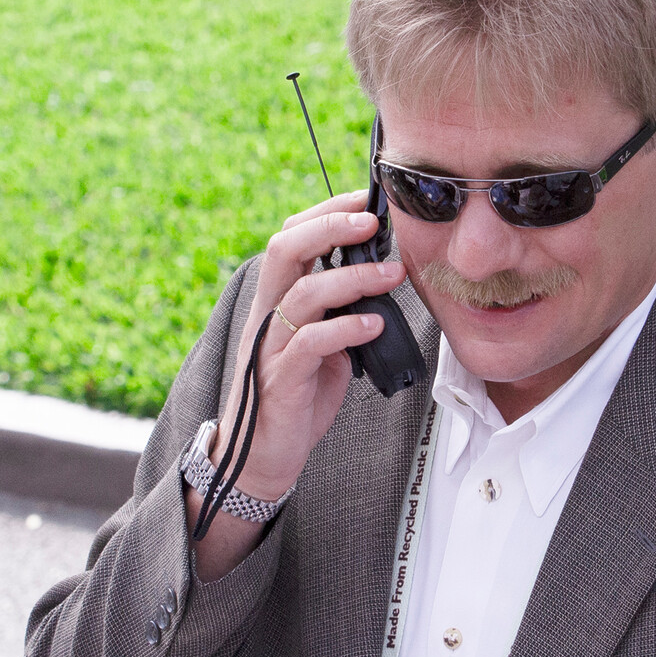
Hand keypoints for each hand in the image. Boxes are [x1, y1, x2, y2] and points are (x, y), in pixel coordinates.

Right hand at [187, 190, 406, 571]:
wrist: (262, 457)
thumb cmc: (298, 397)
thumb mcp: (325, 344)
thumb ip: (342, 311)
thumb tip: (382, 279)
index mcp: (277, 299)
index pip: (293, 237)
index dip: (327, 211)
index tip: (368, 199)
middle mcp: (268, 314)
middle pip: (287, 248)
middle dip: (331, 226)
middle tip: (374, 222)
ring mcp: (271, 345)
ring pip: (304, 292)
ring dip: (354, 278)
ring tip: (393, 274)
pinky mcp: (280, 379)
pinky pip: (311, 342)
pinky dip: (346, 328)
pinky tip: (374, 326)